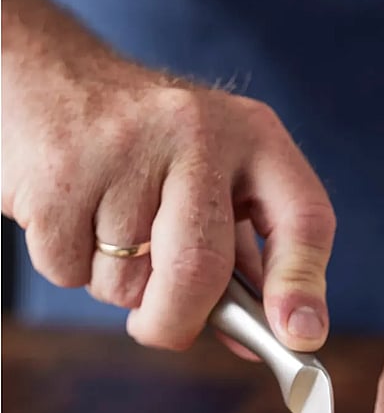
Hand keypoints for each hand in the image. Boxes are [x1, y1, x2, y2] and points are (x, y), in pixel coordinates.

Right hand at [2, 0, 334, 352]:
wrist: (51, 74)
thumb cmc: (148, 149)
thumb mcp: (216, 181)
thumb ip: (247, 260)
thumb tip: (277, 337)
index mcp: (254, 138)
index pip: (302, 219)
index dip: (302, 288)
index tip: (297, 338)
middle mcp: (198, 133)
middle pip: (200, 269)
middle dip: (178, 323)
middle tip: (163, 329)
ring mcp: (126, 146)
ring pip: (126, 282)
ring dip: (115, 287)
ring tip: (107, 231)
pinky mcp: (61, 168)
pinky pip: (69, 270)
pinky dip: (69, 269)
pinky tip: (74, 218)